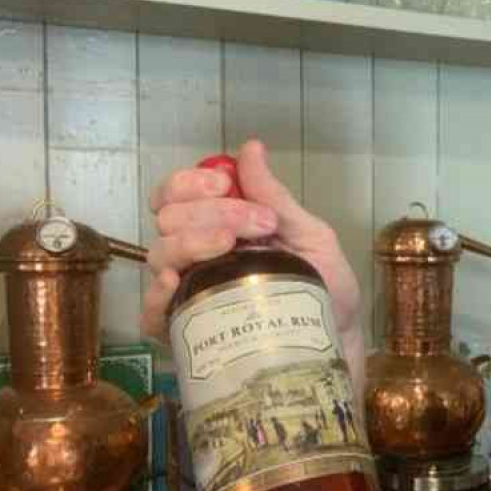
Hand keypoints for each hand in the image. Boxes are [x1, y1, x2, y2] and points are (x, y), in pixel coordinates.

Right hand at [141, 139, 362, 346]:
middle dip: (211, 212)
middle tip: (260, 225)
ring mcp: (189, 292)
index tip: (225, 185)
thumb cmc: (324, 287)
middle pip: (168, 219)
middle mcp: (196, 255)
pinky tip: (177, 283)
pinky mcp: (188, 332)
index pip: (177, 193)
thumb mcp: (311, 237)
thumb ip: (277, 198)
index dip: (191, 182)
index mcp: (219, 226)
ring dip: (192, 241)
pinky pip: (153, 314)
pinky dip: (157, 296)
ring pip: (160, 256)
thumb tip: (251, 148)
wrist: (337, 341)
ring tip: (232, 246)